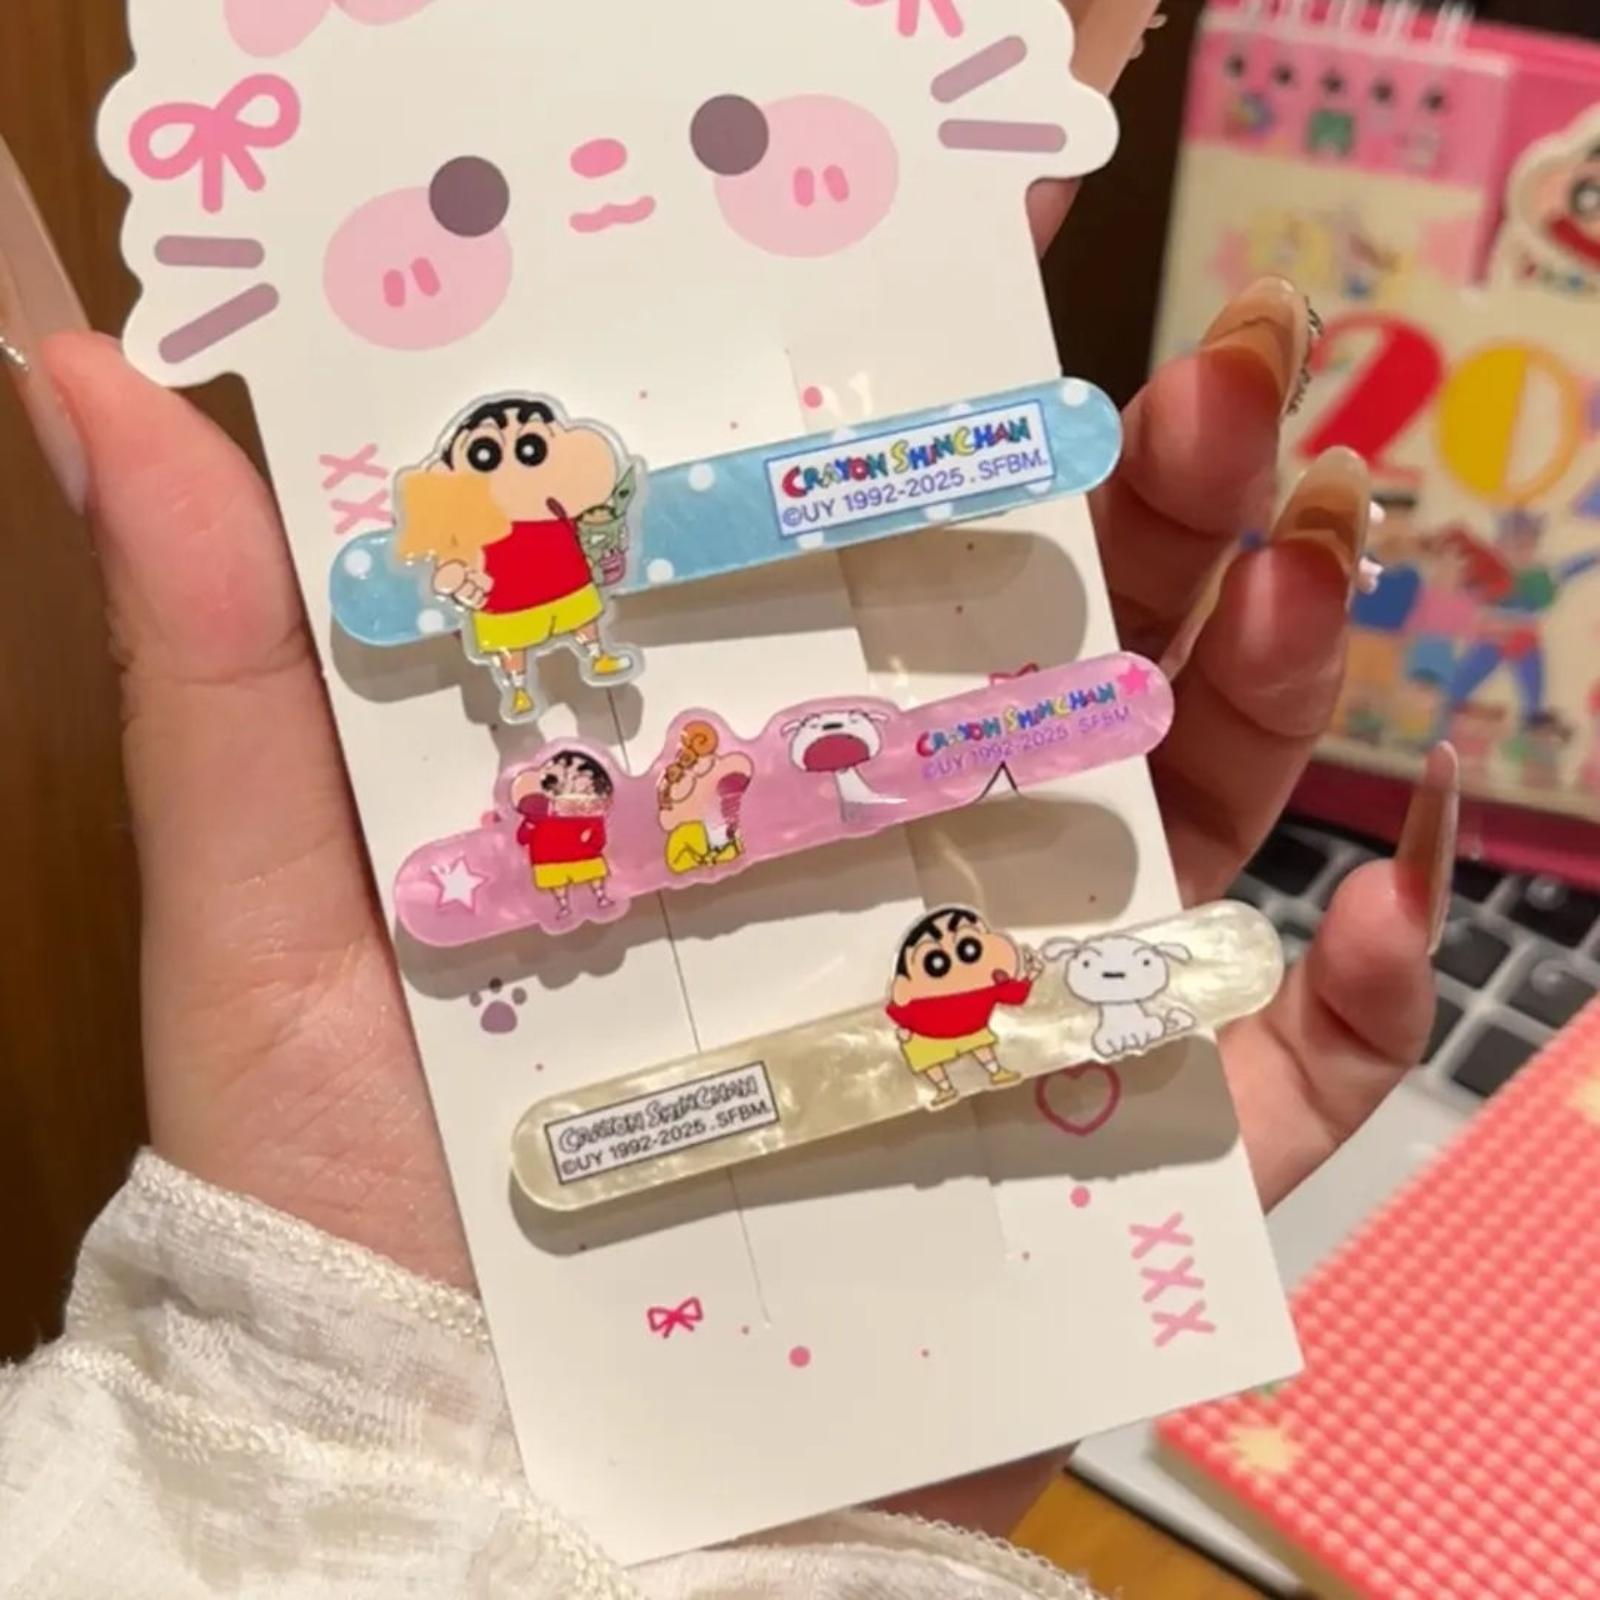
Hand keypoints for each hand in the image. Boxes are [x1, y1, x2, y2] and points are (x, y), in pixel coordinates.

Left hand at [43, 310, 1449, 1286]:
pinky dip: (1362, 1005)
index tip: (1001, 263)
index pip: (865, 560)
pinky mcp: (1097, 1184)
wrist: (469, 1490)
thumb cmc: (351, 1203)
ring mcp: (1011, 1016)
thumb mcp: (268, 909)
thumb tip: (82, 373)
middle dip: (1163, 508)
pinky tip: (1384, 904)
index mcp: (733, 775)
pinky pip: (1276, 1087)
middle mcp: (889, 870)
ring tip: (1320, 554)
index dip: (946, 407)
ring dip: (1286, 680)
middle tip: (1218, 381)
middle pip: (1059, 659)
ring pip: (1191, 821)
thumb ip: (222, 655)